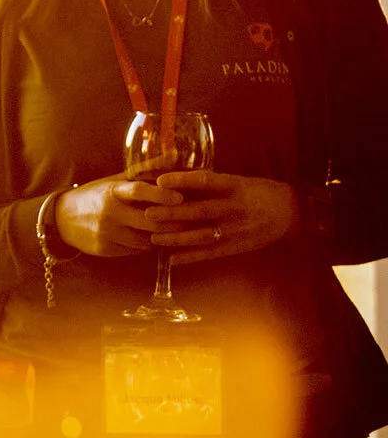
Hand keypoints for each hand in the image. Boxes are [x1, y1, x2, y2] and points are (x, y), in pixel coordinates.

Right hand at [54, 175, 187, 256]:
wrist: (62, 218)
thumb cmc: (96, 195)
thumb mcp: (116, 180)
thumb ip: (146, 170)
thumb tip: (174, 154)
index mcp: (112, 191)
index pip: (138, 191)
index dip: (161, 194)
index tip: (180, 197)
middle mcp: (108, 212)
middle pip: (149, 221)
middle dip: (174, 223)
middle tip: (193, 221)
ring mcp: (106, 232)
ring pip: (146, 240)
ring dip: (162, 237)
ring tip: (176, 231)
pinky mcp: (105, 249)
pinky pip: (135, 251)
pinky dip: (147, 246)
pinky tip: (152, 239)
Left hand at [147, 171, 299, 265]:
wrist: (290, 212)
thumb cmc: (257, 191)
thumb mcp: (236, 181)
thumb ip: (209, 183)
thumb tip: (174, 178)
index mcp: (233, 186)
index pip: (204, 181)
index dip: (181, 181)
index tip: (159, 181)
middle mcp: (234, 208)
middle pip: (198, 211)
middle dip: (171, 213)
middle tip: (147, 213)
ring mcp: (235, 230)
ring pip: (201, 236)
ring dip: (176, 238)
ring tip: (154, 238)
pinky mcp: (237, 246)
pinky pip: (210, 254)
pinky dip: (190, 257)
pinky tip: (171, 260)